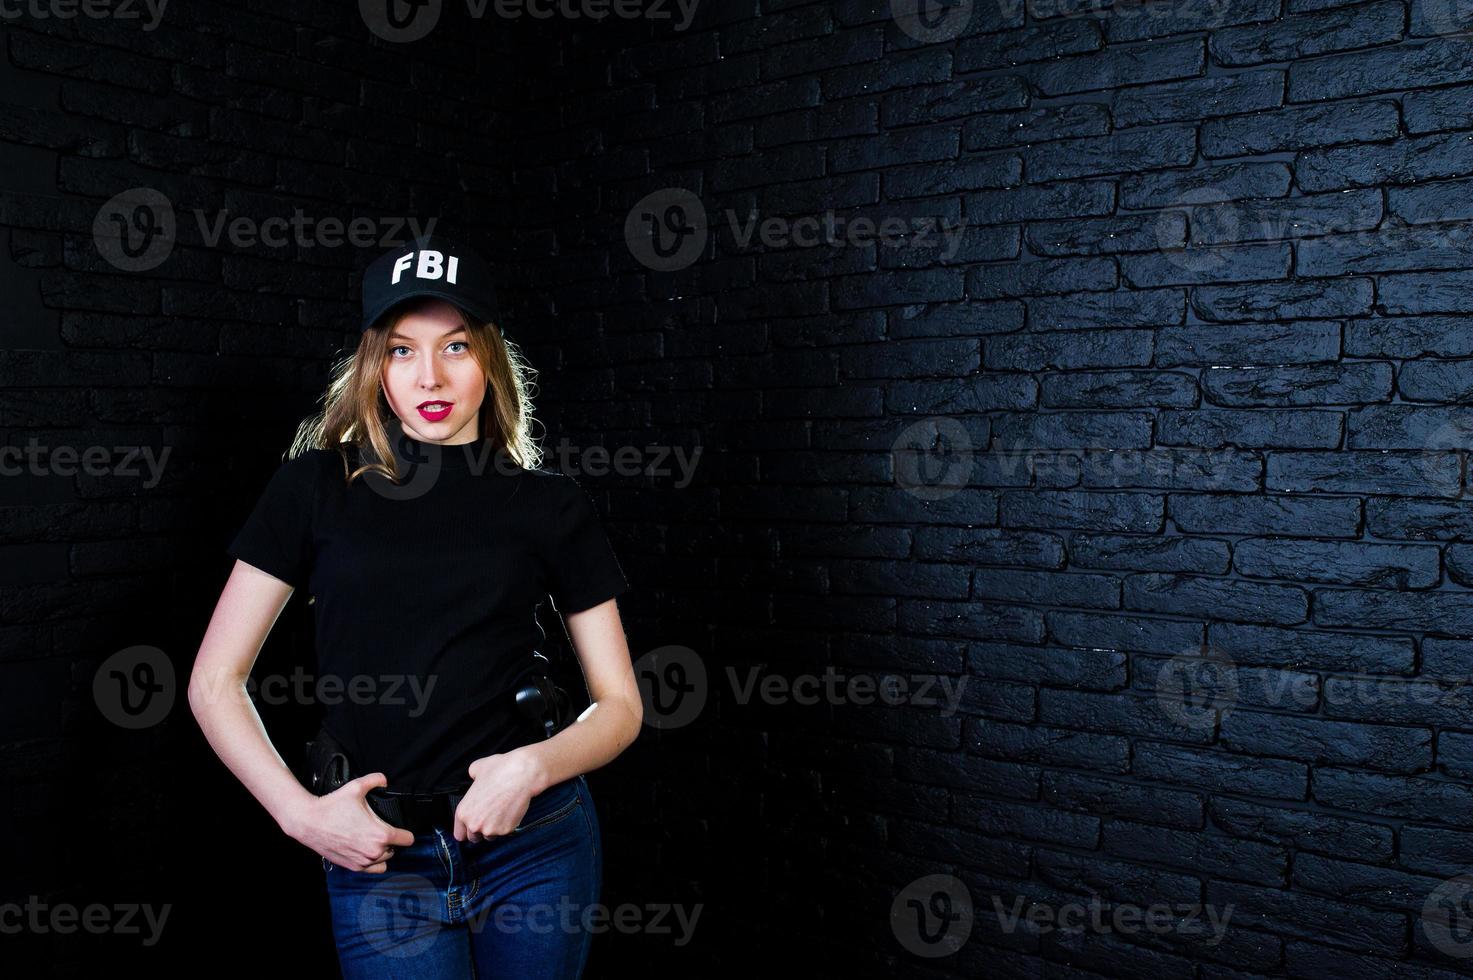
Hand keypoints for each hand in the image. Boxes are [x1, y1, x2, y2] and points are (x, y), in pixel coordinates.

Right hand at [288, 772, 415, 872]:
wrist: (308, 822)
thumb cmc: (332, 806)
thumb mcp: (356, 787)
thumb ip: (375, 780)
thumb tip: (384, 780)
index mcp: (380, 834)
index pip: (407, 839)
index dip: (406, 832)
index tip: (402, 828)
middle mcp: (374, 851)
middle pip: (396, 849)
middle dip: (391, 840)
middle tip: (381, 829)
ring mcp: (363, 861)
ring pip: (384, 860)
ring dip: (383, 851)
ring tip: (374, 839)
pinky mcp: (352, 867)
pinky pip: (373, 869)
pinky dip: (373, 861)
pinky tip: (367, 850)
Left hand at [453, 751, 543, 842]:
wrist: (521, 775)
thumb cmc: (500, 770)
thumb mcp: (476, 768)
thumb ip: (471, 778)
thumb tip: (474, 778)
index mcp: (463, 812)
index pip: (459, 834)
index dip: (465, 830)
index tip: (470, 827)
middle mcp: (474, 824)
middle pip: (473, 838)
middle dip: (480, 829)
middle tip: (488, 816)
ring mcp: (490, 829)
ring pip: (489, 836)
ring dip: (493, 828)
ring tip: (499, 812)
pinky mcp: (506, 830)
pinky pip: (504, 833)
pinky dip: (506, 825)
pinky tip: (508, 811)